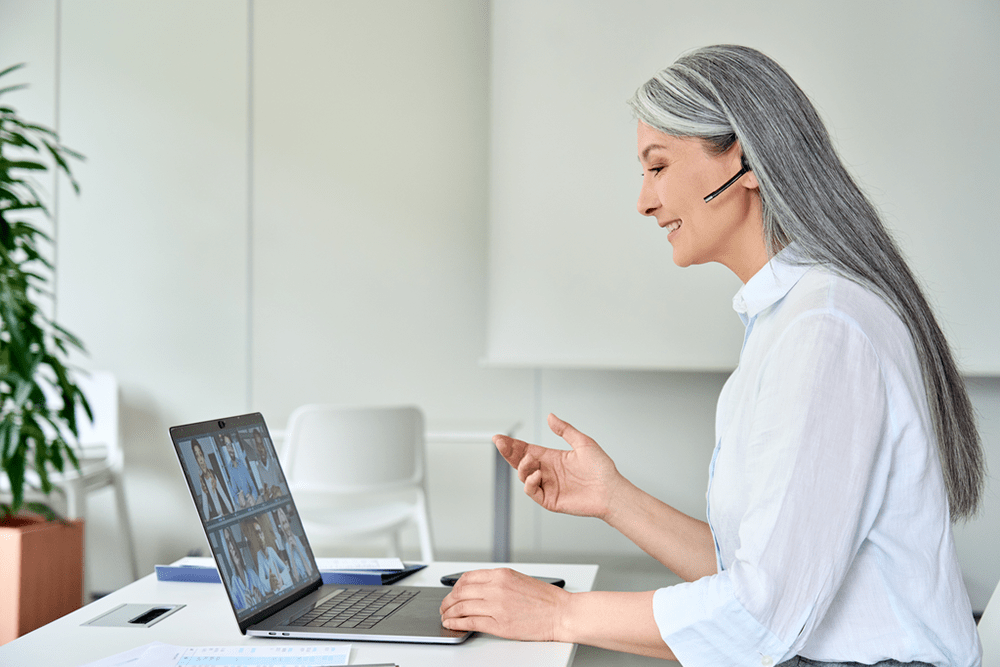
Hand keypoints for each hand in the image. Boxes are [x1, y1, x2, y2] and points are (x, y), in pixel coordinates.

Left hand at [440, 568, 569, 639]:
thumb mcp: (518, 580)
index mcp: (501, 574)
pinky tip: (452, 624)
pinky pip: (470, 622)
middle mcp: (496, 588)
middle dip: (448, 600)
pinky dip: (457, 623)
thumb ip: (498, 582)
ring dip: (449, 612)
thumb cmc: (545, 599)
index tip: (452, 592)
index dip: (454, 586)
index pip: (467, 577)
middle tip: (444, 606)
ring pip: (462, 607)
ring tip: (445, 616)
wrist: (562, 613)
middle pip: (461, 592)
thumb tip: (478, 588)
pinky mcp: (499, 624)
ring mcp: (496, 606)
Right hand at [494, 414, 622, 519]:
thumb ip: (565, 430)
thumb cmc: (602, 469)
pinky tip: (537, 474)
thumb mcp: (583, 442)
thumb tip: (550, 417)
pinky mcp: (550, 500)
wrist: (611, 490)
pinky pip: (532, 491)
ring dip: (522, 466)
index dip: (513, 444)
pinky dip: (529, 482)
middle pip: (520, 461)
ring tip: (530, 460)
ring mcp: (548, 486)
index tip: (500, 438)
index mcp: (553, 458)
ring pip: (523, 476)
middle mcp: (548, 472)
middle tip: (500, 443)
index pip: (527, 450)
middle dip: (508, 452)